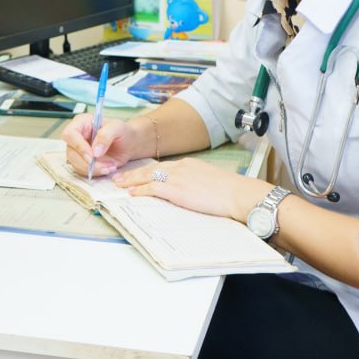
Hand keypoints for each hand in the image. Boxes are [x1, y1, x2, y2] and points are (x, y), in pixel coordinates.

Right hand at [61, 114, 140, 177]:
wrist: (128, 144)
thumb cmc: (123, 131)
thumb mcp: (118, 127)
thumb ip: (106, 135)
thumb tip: (95, 151)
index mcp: (81, 123)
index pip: (70, 134)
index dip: (78, 146)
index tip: (92, 156)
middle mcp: (76, 136)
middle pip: (71, 152)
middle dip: (87, 163)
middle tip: (104, 165)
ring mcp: (78, 150)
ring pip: (76, 164)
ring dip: (93, 169)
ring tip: (110, 167)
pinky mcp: (83, 161)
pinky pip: (82, 170)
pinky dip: (95, 173)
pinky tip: (108, 169)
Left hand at [112, 158, 269, 221]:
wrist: (239, 194)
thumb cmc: (231, 192)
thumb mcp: (211, 181)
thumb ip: (197, 183)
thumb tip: (190, 192)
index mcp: (190, 164)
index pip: (164, 167)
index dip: (148, 171)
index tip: (138, 174)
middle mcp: (181, 167)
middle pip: (151, 169)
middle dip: (134, 173)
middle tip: (120, 177)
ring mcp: (178, 177)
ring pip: (148, 176)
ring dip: (131, 180)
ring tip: (119, 184)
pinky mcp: (177, 189)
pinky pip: (152, 188)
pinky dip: (140, 190)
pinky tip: (131, 193)